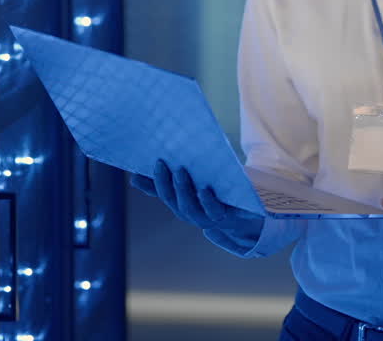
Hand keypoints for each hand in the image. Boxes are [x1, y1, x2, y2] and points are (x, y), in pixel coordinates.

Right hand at [131, 160, 264, 239]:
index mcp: (183, 205)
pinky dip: (208, 202)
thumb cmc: (216, 195)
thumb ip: (166, 184)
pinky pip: (215, 212)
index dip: (153, 182)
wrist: (248, 213)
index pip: (163, 194)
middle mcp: (193, 214)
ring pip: (191, 210)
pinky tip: (204, 189)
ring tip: (181, 171)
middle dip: (166, 184)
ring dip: (183, 191)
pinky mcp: (228, 218)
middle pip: (175, 202)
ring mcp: (210, 219)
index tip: (147, 164)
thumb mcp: (192, 185)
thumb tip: (134, 178)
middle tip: (162, 163)